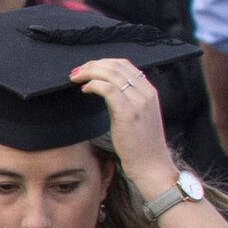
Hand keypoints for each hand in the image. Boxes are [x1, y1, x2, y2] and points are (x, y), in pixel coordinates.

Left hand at [75, 57, 174, 189]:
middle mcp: (146, 93)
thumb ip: (126, 101)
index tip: (86, 68)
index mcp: (149, 91)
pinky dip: (94, 85)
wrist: (151, 165)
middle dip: (93, 65)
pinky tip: (85, 90)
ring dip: (89, 73)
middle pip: (117, 66)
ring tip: (76, 78)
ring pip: (112, 74)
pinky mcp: (129, 114)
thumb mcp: (137, 116)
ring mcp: (139, 102)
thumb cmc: (140, 145)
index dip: (103, 63)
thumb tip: (105, 90)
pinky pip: (109, 90)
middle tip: (76, 72)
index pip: (125, 65)